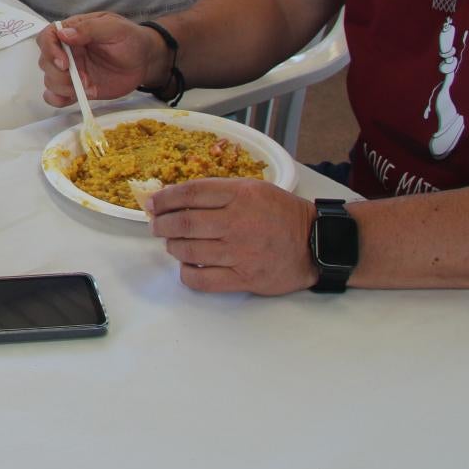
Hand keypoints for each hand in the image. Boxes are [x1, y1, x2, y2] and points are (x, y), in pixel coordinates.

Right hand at [36, 13, 162, 106]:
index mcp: (73, 32)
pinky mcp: (78, 88)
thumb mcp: (114, 27)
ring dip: (63, 87)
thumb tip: (64, 34)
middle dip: (58, 73)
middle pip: (45, 62)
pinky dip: (58, 99)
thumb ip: (89, 29)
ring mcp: (72, 71)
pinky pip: (56, 97)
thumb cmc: (130, 39)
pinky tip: (75, 96)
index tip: (64, 63)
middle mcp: (67, 51)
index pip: (47, 37)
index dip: (49, 50)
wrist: (144, 61)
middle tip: (82, 77)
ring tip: (86, 85)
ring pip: (50, 81)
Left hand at [149, 180, 318, 294]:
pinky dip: (186, 273)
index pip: (190, 193)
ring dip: (172, 247)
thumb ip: (219, 192)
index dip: (165, 198)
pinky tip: (186, 266)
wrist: (316, 243)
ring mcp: (240, 253)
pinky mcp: (244, 278)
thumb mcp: (254, 189)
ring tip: (172, 244)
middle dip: (161, 224)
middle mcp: (238, 222)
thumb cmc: (282, 213)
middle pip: (184, 222)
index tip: (153, 203)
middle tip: (156, 225)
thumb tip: (177, 198)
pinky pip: (202, 279)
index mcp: (240, 195)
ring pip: (188, 250)